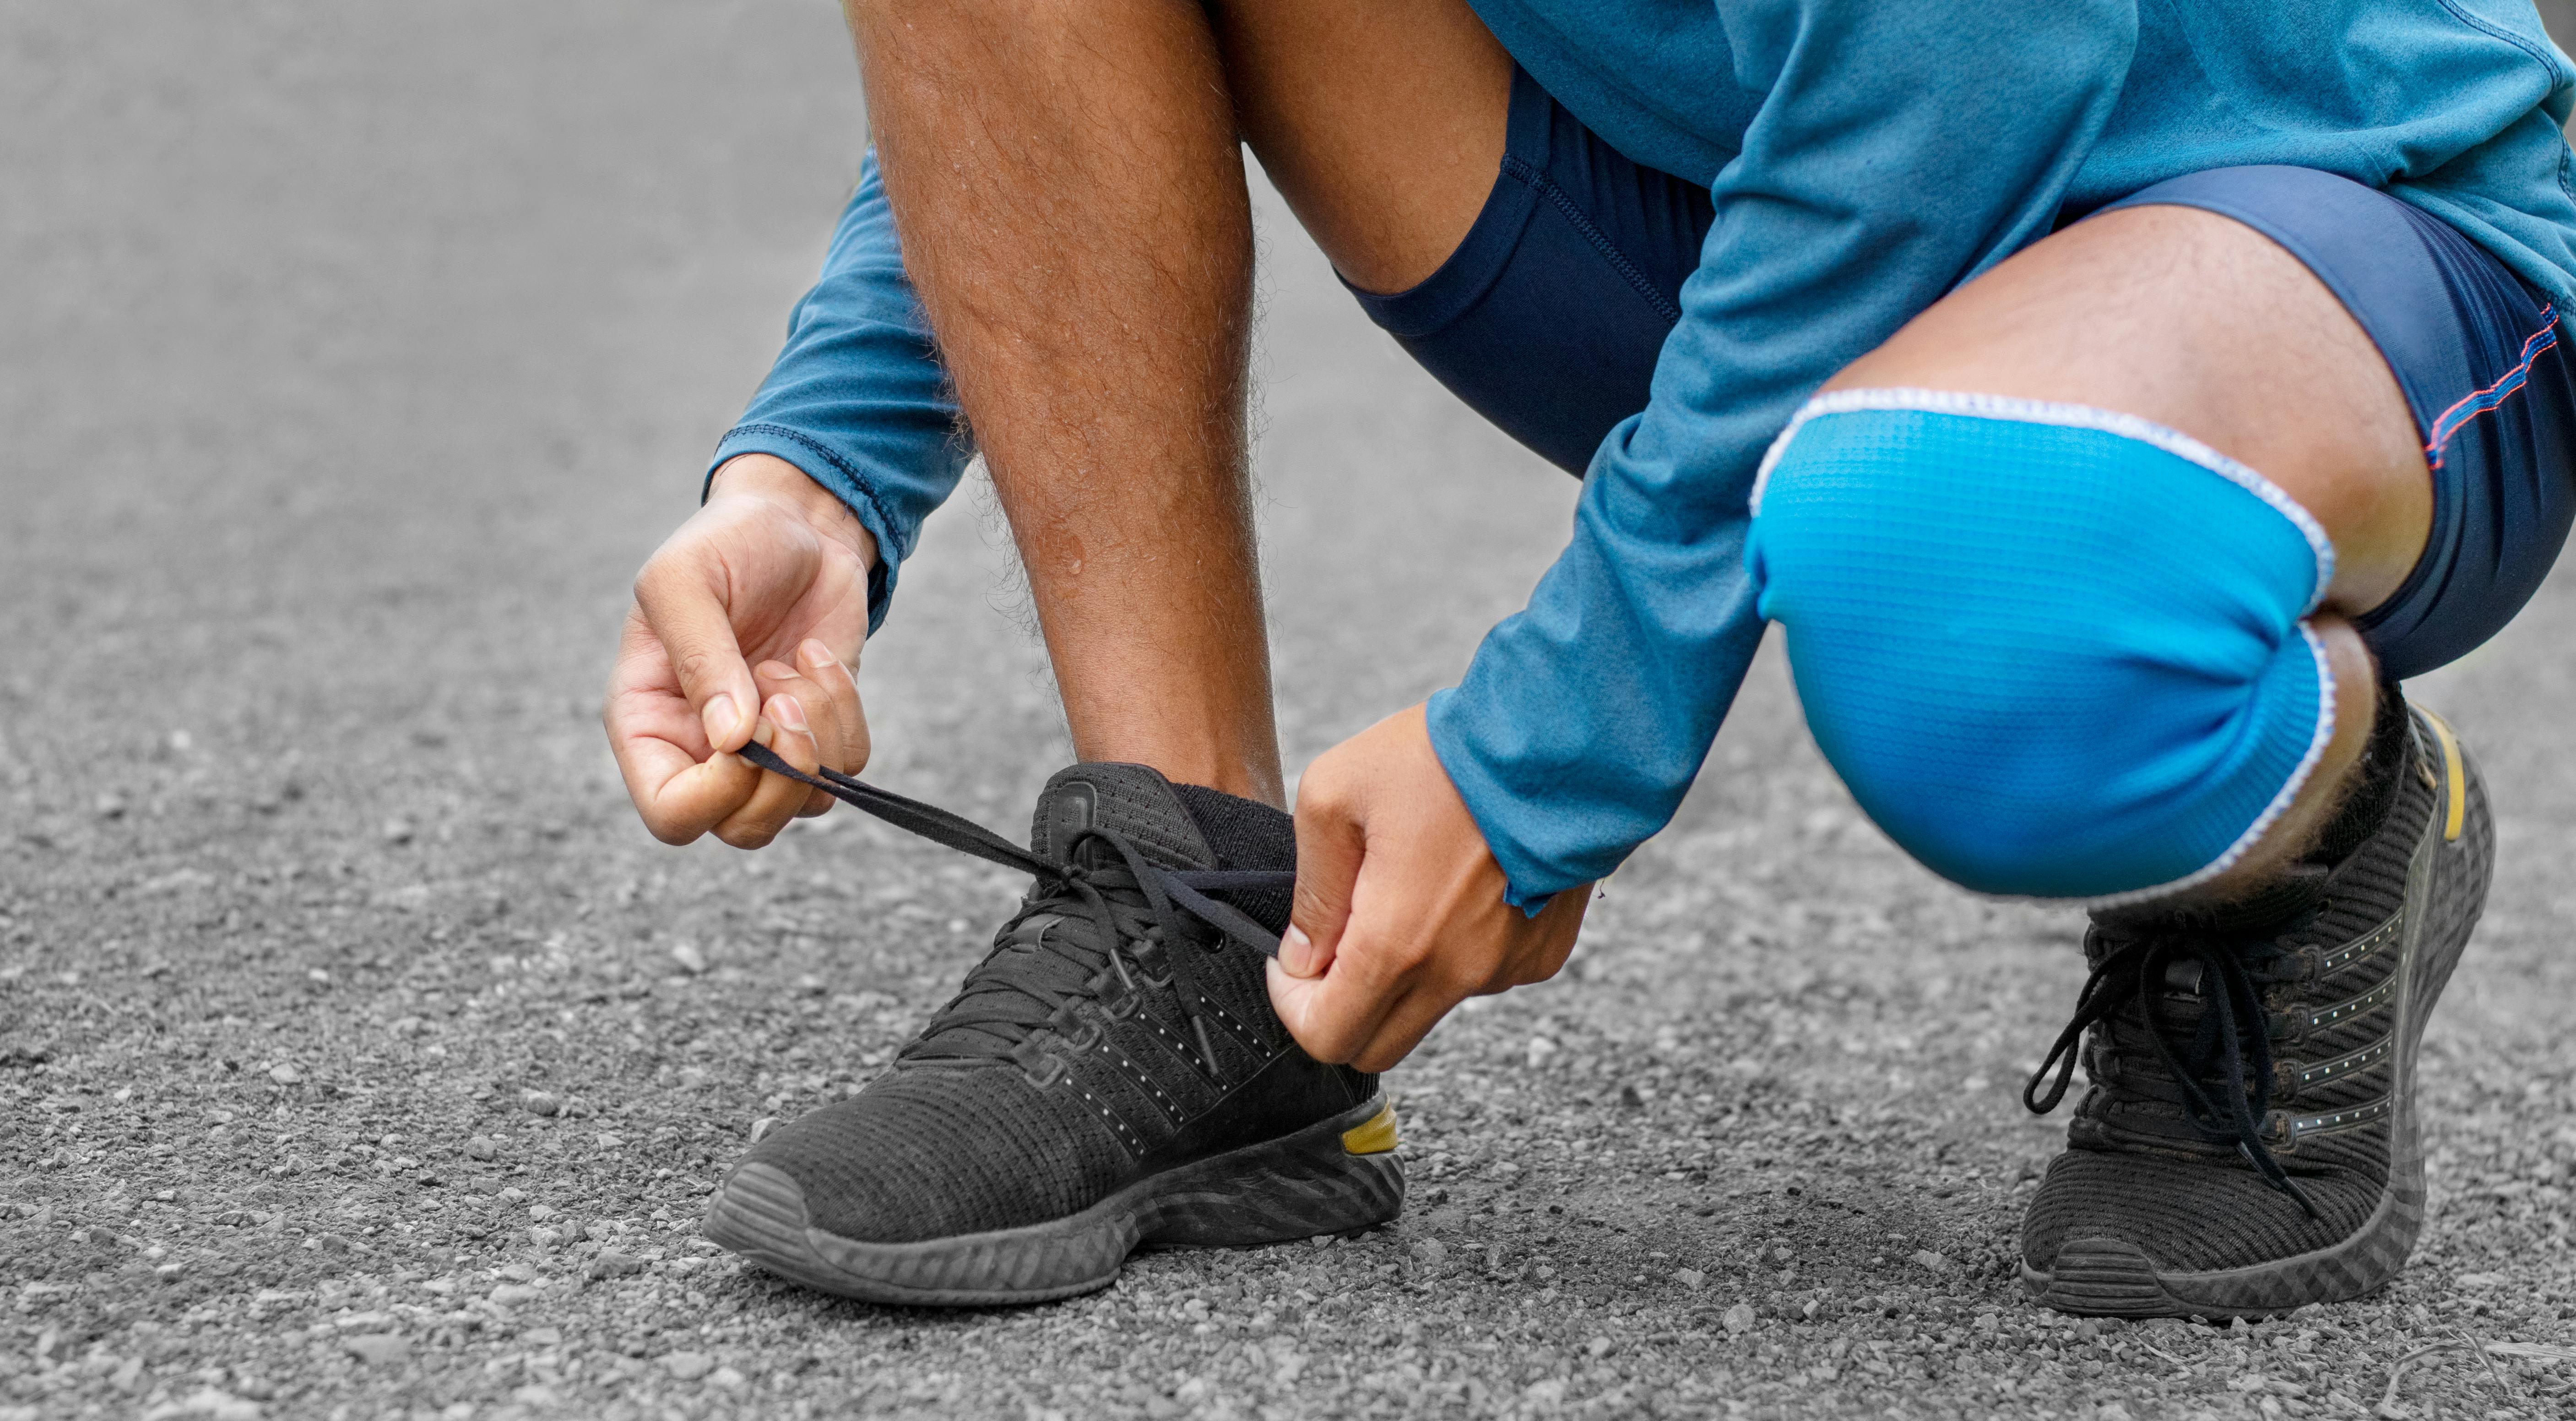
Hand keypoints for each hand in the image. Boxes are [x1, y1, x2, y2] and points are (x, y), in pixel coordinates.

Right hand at [605, 453, 876, 847]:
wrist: (794, 523)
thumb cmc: (724, 543)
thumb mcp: (685, 579)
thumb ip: (700, 656)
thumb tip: (732, 739)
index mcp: (648, 723)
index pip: (670, 815)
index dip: (714, 795)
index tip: (743, 732)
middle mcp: (703, 750)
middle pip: (745, 829)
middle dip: (781, 775)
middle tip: (784, 699)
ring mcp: (766, 748)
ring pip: (805, 804)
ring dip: (818, 735)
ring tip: (794, 666)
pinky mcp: (820, 732)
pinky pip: (849, 765)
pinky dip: (846, 714)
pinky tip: (818, 659)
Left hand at [1269, 704, 1589, 1072]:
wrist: (1557, 740)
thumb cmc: (1443, 758)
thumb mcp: (1334, 797)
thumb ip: (1313, 892)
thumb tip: (1303, 955)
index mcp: (1397, 945)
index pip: (1327, 1037)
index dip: (1293, 1007)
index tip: (1293, 963)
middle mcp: (1456, 973)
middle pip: (1376, 1046)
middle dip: (1340, 1008)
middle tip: (1335, 942)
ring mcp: (1505, 969)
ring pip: (1429, 1006)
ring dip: (1403, 973)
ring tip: (1409, 887)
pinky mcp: (1541, 953)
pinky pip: (1481, 975)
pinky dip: (1456, 949)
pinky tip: (1460, 885)